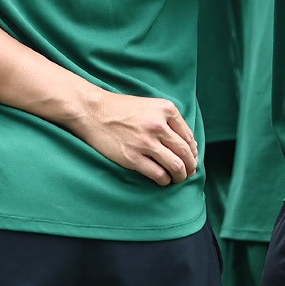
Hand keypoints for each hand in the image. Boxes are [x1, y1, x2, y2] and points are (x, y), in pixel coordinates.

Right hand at [66, 87, 198, 186]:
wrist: (91, 110)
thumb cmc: (119, 108)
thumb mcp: (148, 105)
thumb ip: (167, 120)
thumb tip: (186, 143)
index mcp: (165, 109)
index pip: (189, 137)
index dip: (193, 151)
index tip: (191, 159)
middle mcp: (158, 125)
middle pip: (185, 153)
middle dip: (191, 166)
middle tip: (189, 172)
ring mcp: (146, 142)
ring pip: (176, 166)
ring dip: (181, 176)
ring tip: (177, 178)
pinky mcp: (133, 157)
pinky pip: (159, 175)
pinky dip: (164, 180)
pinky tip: (162, 179)